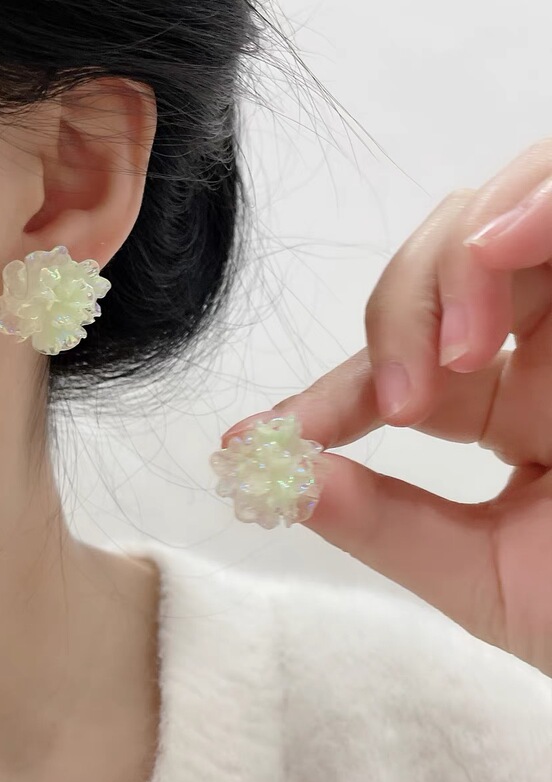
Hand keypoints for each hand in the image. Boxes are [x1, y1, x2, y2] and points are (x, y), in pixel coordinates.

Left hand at [224, 138, 551, 676]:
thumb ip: (386, 524)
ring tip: (457, 352)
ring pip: (503, 207)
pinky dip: (540, 202)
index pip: (398, 368)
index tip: (258, 441)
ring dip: (459, 261)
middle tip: (400, 401)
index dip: (323, 397)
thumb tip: (280, 482)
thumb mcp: (493, 579)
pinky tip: (506, 244)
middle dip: (401, 310)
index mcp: (515, 409)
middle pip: (443, 259)